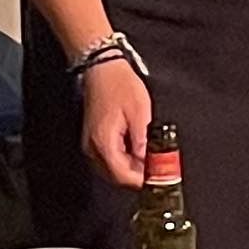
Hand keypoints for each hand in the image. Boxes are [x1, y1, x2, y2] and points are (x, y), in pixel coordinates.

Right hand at [80, 58, 149, 187]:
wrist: (101, 68)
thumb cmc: (120, 85)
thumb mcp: (140, 112)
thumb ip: (144, 142)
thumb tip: (150, 164)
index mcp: (104, 142)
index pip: (122, 175)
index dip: (142, 180)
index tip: (158, 179)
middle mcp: (92, 148)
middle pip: (116, 176)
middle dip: (138, 176)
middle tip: (159, 171)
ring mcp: (90, 144)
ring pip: (111, 170)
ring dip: (131, 169)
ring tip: (151, 161)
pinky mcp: (93, 139)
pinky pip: (108, 159)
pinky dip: (123, 161)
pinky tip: (138, 152)